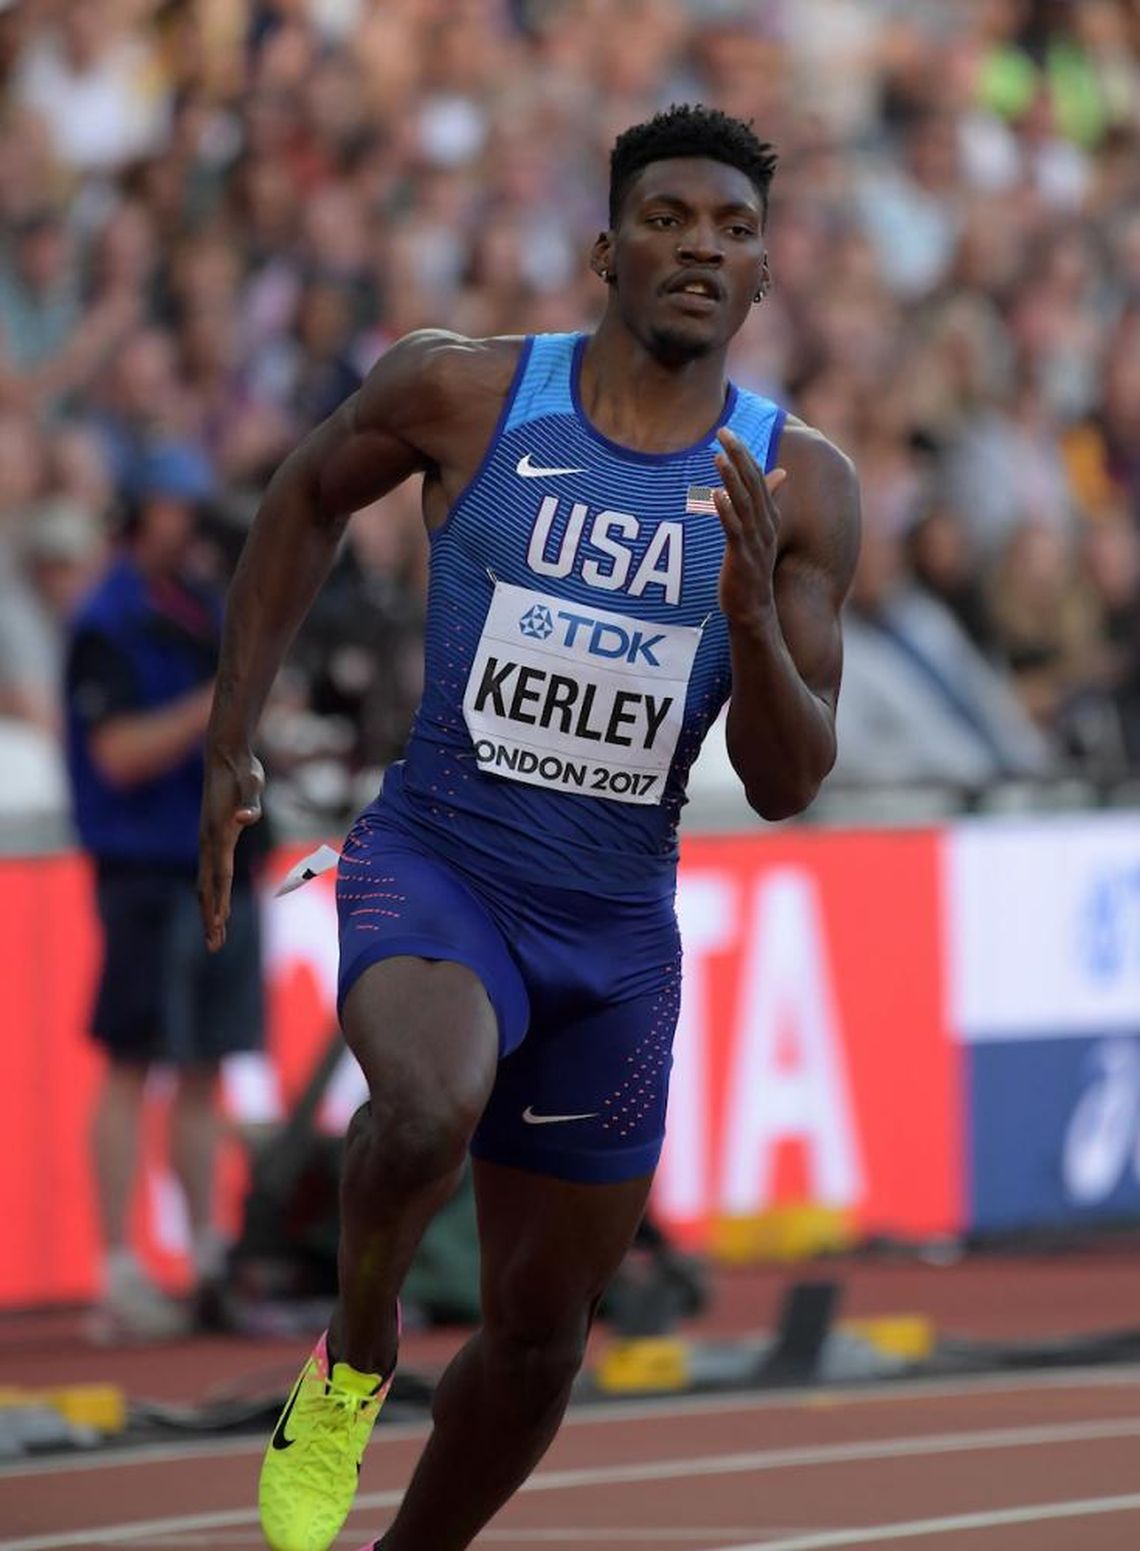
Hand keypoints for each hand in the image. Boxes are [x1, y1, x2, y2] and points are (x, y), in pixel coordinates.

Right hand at [198, 746, 264, 951]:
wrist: (226, 754)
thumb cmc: (242, 770)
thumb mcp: (252, 783)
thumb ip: (250, 803)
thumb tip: (244, 818)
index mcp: (220, 833)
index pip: (221, 874)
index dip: (220, 901)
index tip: (219, 925)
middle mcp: (209, 840)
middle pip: (209, 887)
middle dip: (211, 917)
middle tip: (214, 946)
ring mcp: (208, 839)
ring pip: (205, 882)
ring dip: (209, 910)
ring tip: (214, 936)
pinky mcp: (213, 835)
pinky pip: (209, 871)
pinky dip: (210, 892)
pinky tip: (213, 905)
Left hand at [713, 427, 786, 626]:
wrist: (754, 609)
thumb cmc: (752, 569)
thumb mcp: (759, 532)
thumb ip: (765, 501)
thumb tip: (779, 472)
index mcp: (768, 517)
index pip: (757, 477)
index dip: (744, 454)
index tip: (729, 431)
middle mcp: (765, 525)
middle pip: (752, 483)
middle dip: (738, 455)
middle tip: (724, 431)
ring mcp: (754, 540)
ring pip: (743, 502)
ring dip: (731, 478)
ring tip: (718, 456)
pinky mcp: (742, 557)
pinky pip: (734, 530)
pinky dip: (726, 511)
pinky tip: (716, 495)